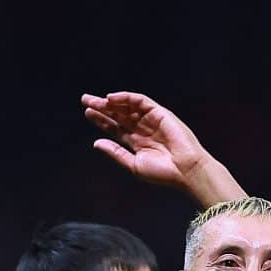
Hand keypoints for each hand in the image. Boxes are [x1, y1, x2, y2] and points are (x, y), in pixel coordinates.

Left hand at [83, 91, 214, 192]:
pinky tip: (111, 98)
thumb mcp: (133, 165)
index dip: (101, 120)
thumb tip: (96, 142)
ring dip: (111, 101)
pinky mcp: (159, 112)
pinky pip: (140, 100)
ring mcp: (151, 120)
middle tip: (85, 100)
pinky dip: (126, 97)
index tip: (87, 113)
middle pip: (118, 114)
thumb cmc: (163, 173)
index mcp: (136, 142)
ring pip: (127, 106)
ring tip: (95, 100)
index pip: (115, 128)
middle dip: (102, 107)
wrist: (185, 170)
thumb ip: (116, 153)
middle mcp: (142, 129)